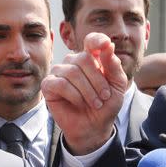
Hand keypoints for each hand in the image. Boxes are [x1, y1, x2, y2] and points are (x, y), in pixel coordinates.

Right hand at [41, 33, 126, 154]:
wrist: (95, 126)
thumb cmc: (106, 104)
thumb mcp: (117, 85)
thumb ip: (113, 65)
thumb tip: (107, 45)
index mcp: (92, 58)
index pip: (91, 40)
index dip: (97, 40)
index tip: (105, 45)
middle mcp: (74, 62)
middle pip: (83, 58)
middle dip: (97, 80)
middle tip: (105, 96)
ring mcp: (60, 72)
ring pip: (72, 72)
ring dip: (88, 91)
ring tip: (95, 103)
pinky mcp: (49, 85)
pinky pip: (60, 83)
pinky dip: (74, 95)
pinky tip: (79, 103)